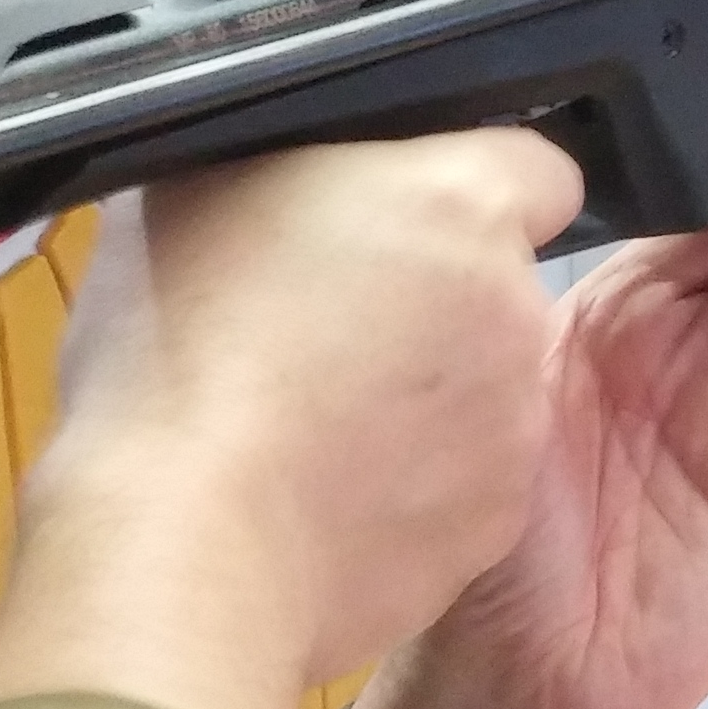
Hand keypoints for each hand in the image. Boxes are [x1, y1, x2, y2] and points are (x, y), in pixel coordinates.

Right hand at [0, 129, 582, 708]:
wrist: (184, 548)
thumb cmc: (178, 354)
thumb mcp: (193, 190)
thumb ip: (282, 160)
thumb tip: (290, 160)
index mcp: (460, 202)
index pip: (529, 163)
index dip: (458, 187)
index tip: (391, 219)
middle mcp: (516, 307)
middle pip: (497, 279)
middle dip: (429, 294)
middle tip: (322, 322)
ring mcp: (515, 425)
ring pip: (483, 383)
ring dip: (421, 389)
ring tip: (310, 414)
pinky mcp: (494, 523)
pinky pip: (461, 480)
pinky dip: (412, 482)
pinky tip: (324, 489)